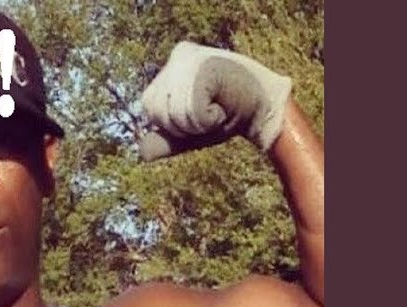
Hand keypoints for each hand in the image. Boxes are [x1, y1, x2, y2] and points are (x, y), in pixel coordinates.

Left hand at [139, 42, 291, 160]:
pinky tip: (223, 105)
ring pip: (172, 113)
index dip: (173, 122)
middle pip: (156, 109)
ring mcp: (192, 59)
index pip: (149, 105)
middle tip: (210, 110)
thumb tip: (142, 151)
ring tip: (217, 107)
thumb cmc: (227, 117)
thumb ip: (165, 139)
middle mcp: (178, 55)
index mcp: (170, 66)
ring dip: (197, 123)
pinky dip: (207, 120)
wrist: (264, 111)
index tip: (201, 111)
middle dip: (182, 125)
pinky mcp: (206, 68)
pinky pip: (191, 112)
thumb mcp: (190, 132)